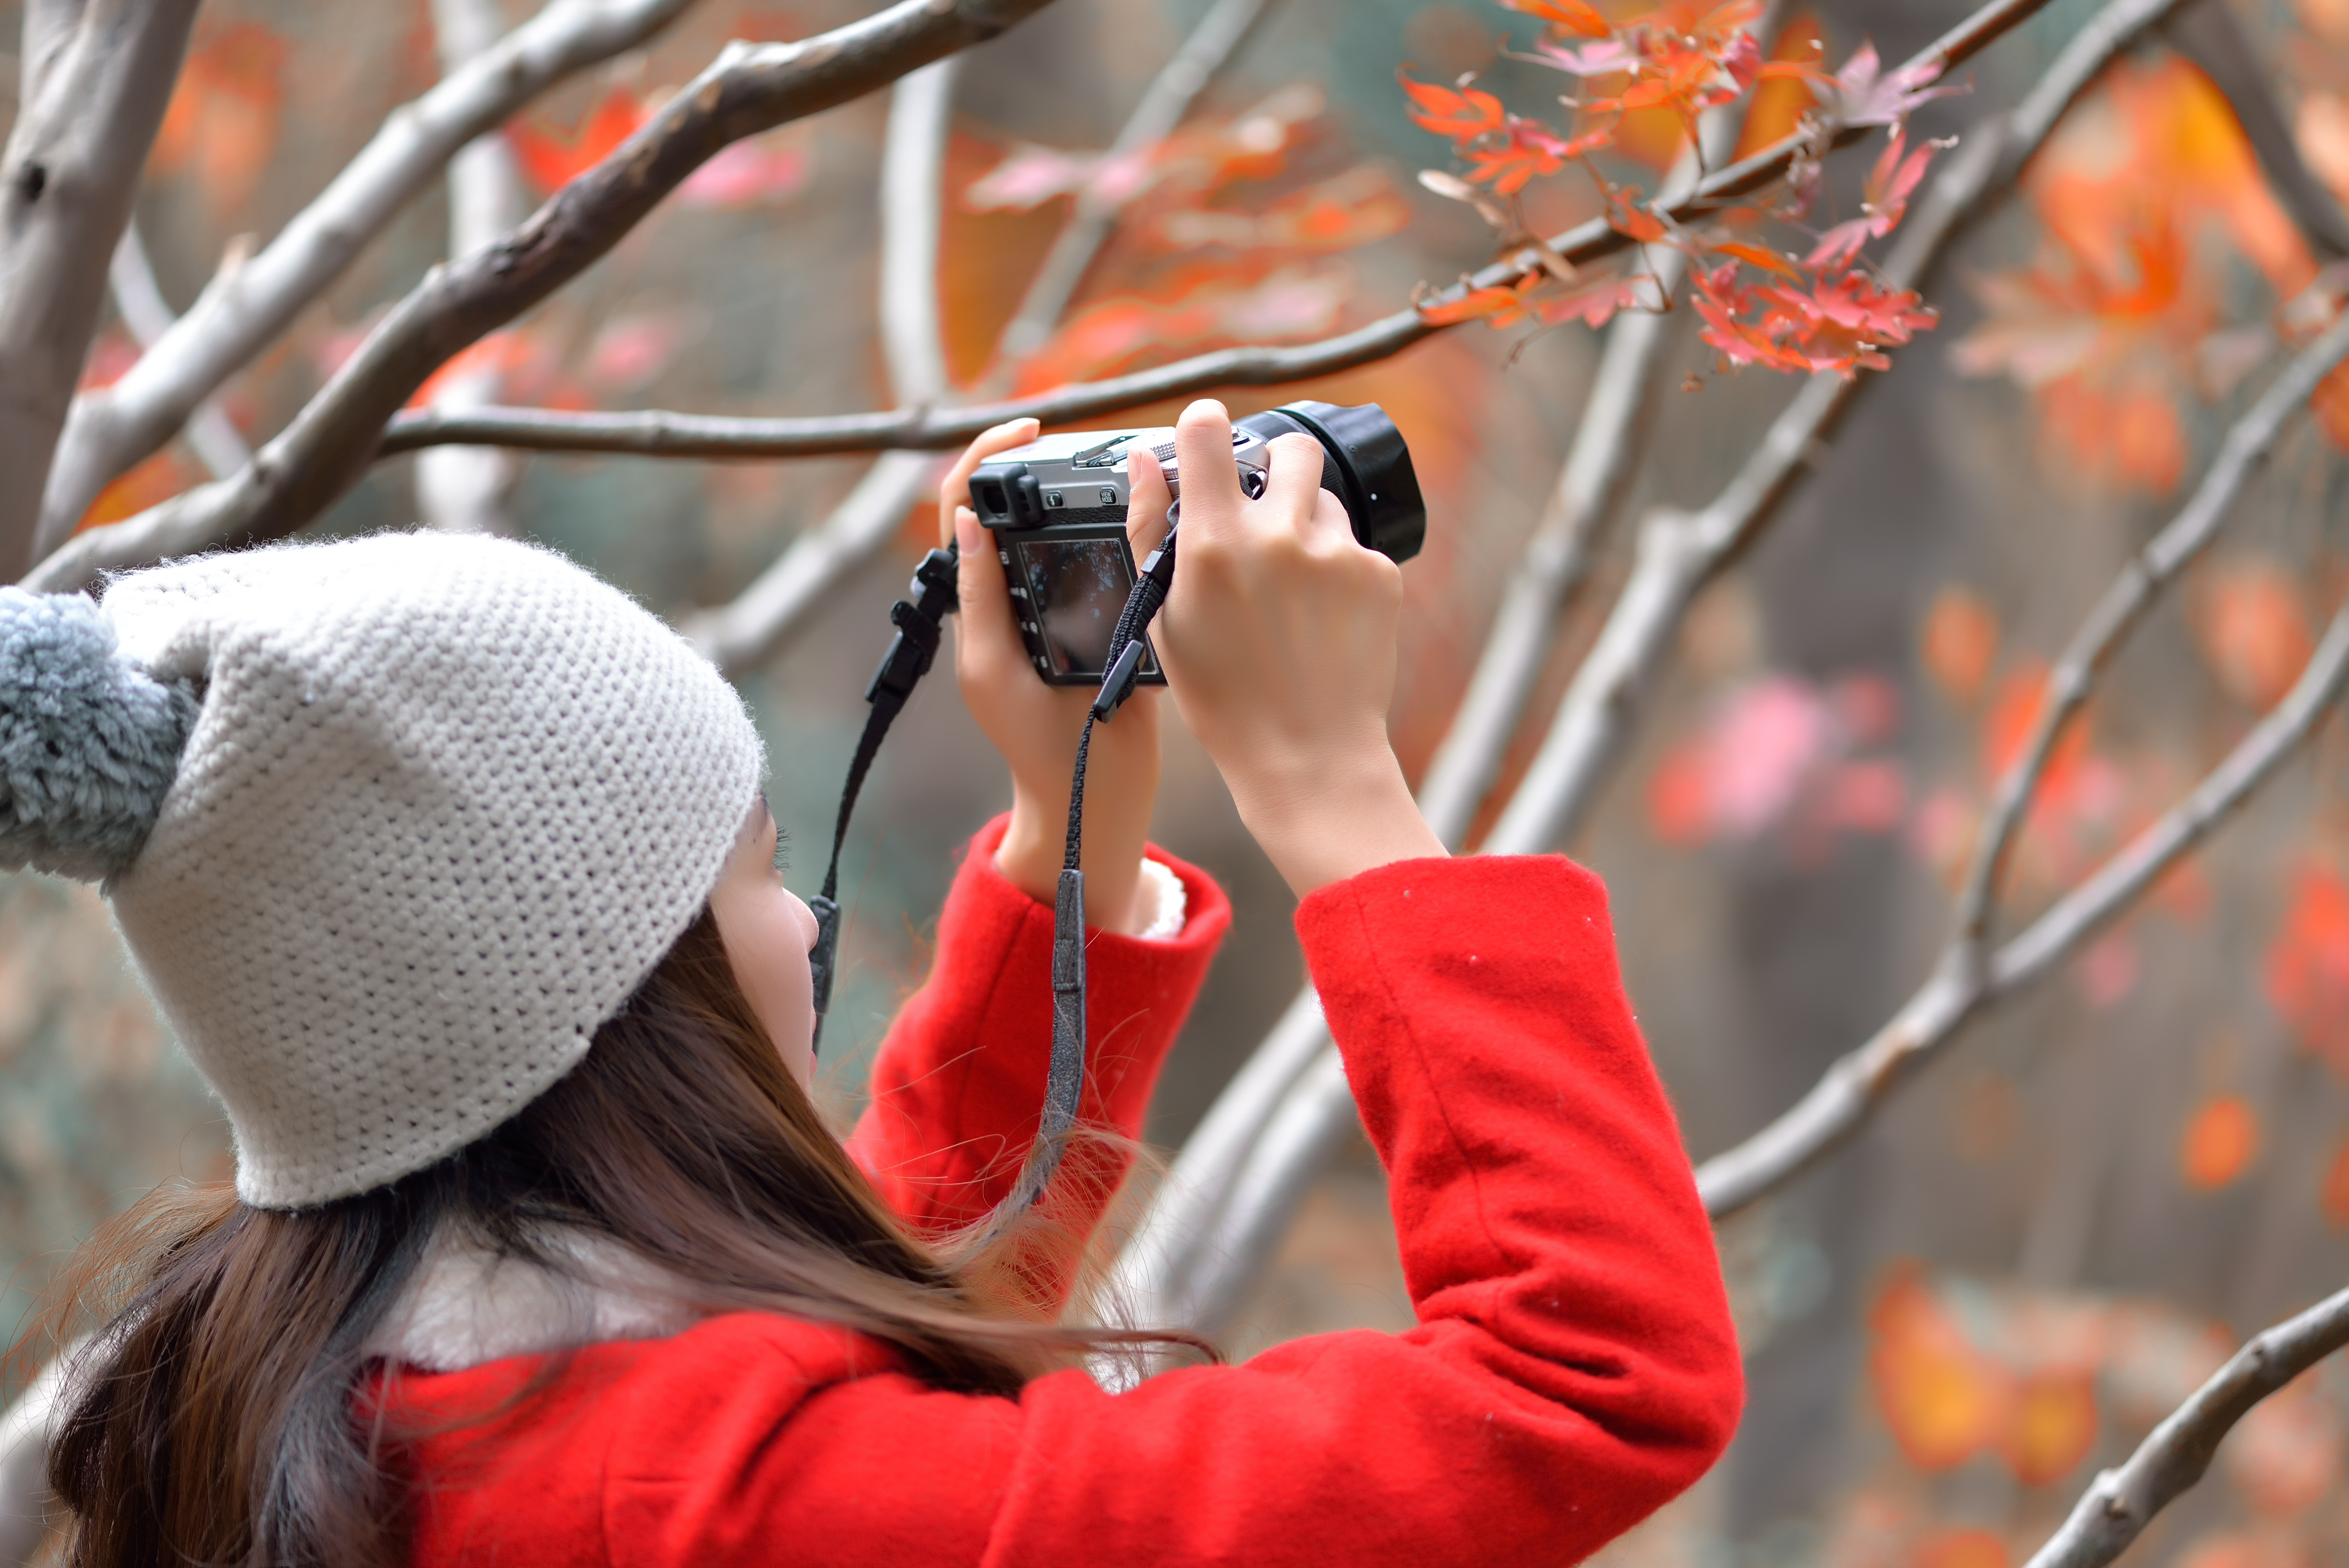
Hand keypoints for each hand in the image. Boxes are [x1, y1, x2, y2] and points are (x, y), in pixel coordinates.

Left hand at [940, 419, 1164, 934]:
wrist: (1095, 793)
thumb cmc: (1037, 743)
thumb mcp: (995, 672)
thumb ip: (981, 601)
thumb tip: (966, 523)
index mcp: (985, 602)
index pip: (966, 510)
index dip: (986, 460)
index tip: (1026, 433)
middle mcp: (1020, 593)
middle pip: (1013, 501)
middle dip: (1031, 455)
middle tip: (1068, 430)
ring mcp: (1064, 602)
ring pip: (1063, 521)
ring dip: (1078, 480)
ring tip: (1106, 451)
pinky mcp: (1107, 614)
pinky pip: (1110, 552)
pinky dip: (1123, 518)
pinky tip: (1146, 499)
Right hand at [1151, 399, 1445, 897]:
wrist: (1309, 756)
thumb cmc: (1226, 699)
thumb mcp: (1164, 619)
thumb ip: (1149, 531)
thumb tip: (1146, 463)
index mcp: (1214, 544)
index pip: (1208, 431)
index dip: (1204, 428)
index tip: (1206, 442)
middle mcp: (1279, 535)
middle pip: (1289, 448)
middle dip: (1275, 466)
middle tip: (1265, 507)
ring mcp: (1337, 553)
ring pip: (1324, 500)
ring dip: (1307, 524)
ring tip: (1292, 585)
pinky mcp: (1379, 574)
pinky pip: (1355, 545)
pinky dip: (1339, 569)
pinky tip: (1322, 616)